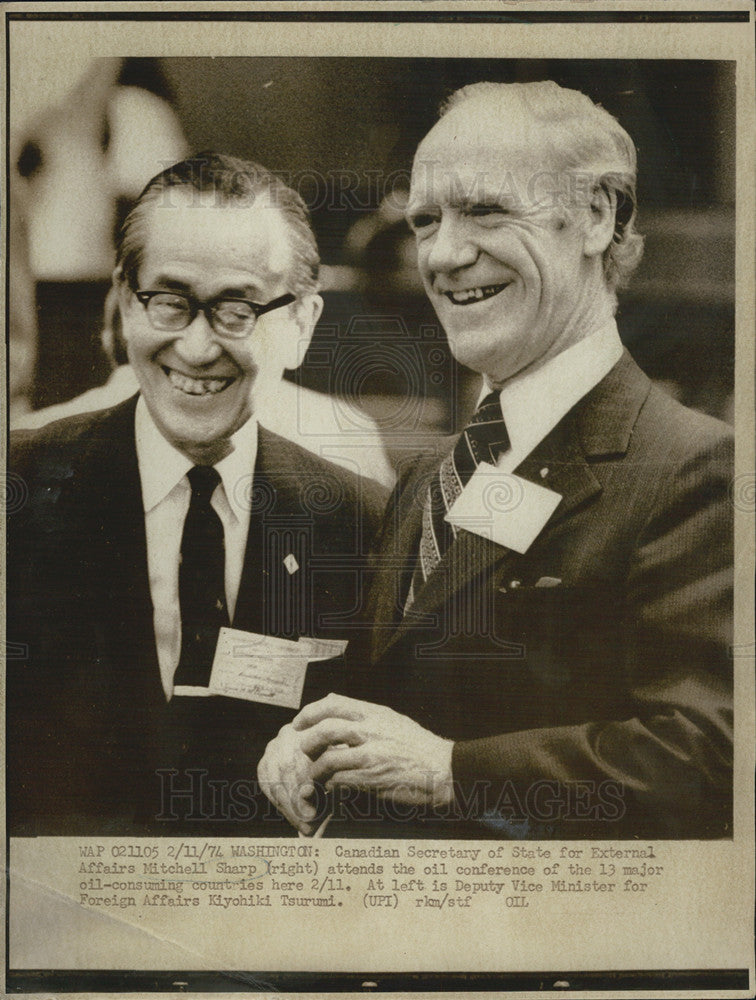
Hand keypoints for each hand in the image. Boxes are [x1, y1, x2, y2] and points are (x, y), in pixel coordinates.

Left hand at [258, 693, 454, 833]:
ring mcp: (371, 754)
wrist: (444, 770)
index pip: (333, 703)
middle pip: (325, 728)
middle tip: (302, 749)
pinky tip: (331, 787)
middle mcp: (371, 730)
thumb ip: (366, 714)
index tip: (299, 722)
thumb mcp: (392, 720)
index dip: (310, 712)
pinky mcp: (373, 778)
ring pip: (328, 757)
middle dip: (307, 740)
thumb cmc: (418, 746)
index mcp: (375, 713)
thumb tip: (335, 705)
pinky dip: (330, 784)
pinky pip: (339, 780)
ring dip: (316, 768)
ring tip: (314, 774)